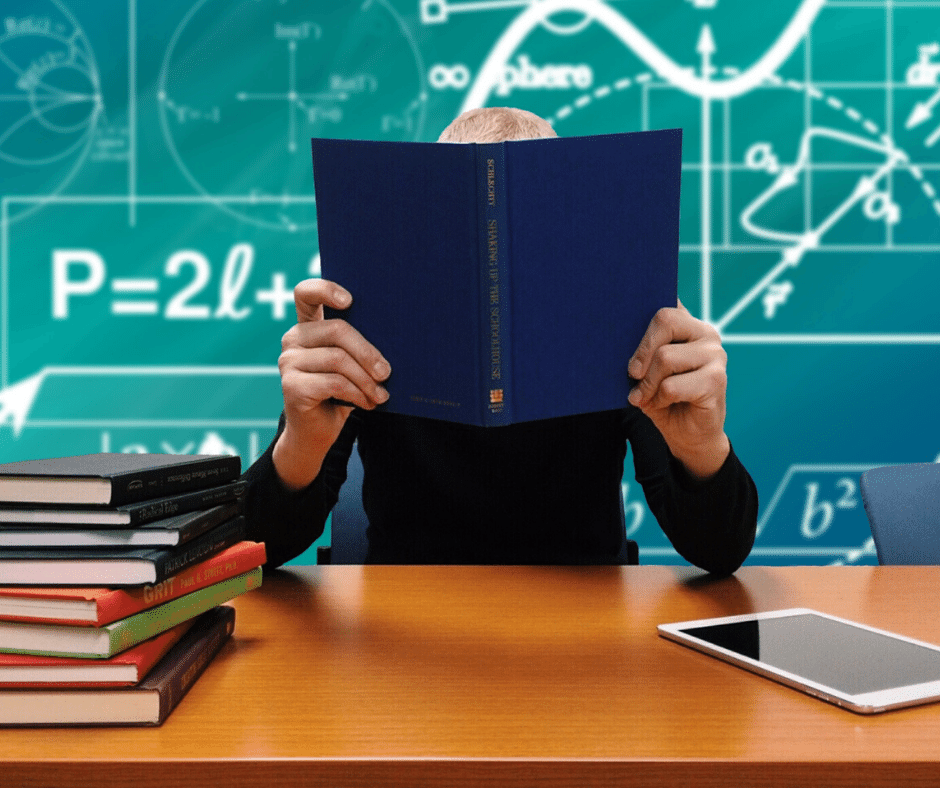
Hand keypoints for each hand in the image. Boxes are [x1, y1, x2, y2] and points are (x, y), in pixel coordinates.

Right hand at [273, 278, 390, 489]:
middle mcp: (293, 339)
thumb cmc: (341, 394)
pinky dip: (357, 394)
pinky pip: (334, 382)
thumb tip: (396, 337)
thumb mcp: (352, 365)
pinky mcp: (291, 385)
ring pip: (338, 359)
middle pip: (337, 329)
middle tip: (387, 373)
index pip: (306, 294)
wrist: (317, 433)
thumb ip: (359, 347)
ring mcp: (288, 361)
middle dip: (369, 352)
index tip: (350, 301)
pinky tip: (368, 403)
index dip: (327, 289)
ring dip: (367, 380)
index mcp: (308, 326)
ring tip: (380, 395)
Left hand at [627, 302, 730, 479]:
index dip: (642, 315)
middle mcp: (705, 333)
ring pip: (665, 357)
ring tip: (644, 397)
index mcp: (688, 324)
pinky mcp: (716, 380)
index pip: (665, 304)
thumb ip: (641, 352)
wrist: (688, 435)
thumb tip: (616, 338)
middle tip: (632, 374)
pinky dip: (658, 399)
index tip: (626, 334)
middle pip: (664, 320)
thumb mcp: (646, 371)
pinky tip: (661, 405)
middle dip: (641, 351)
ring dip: (647, 383)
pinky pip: (672, 385)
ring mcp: (715, 355)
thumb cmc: (663, 398)